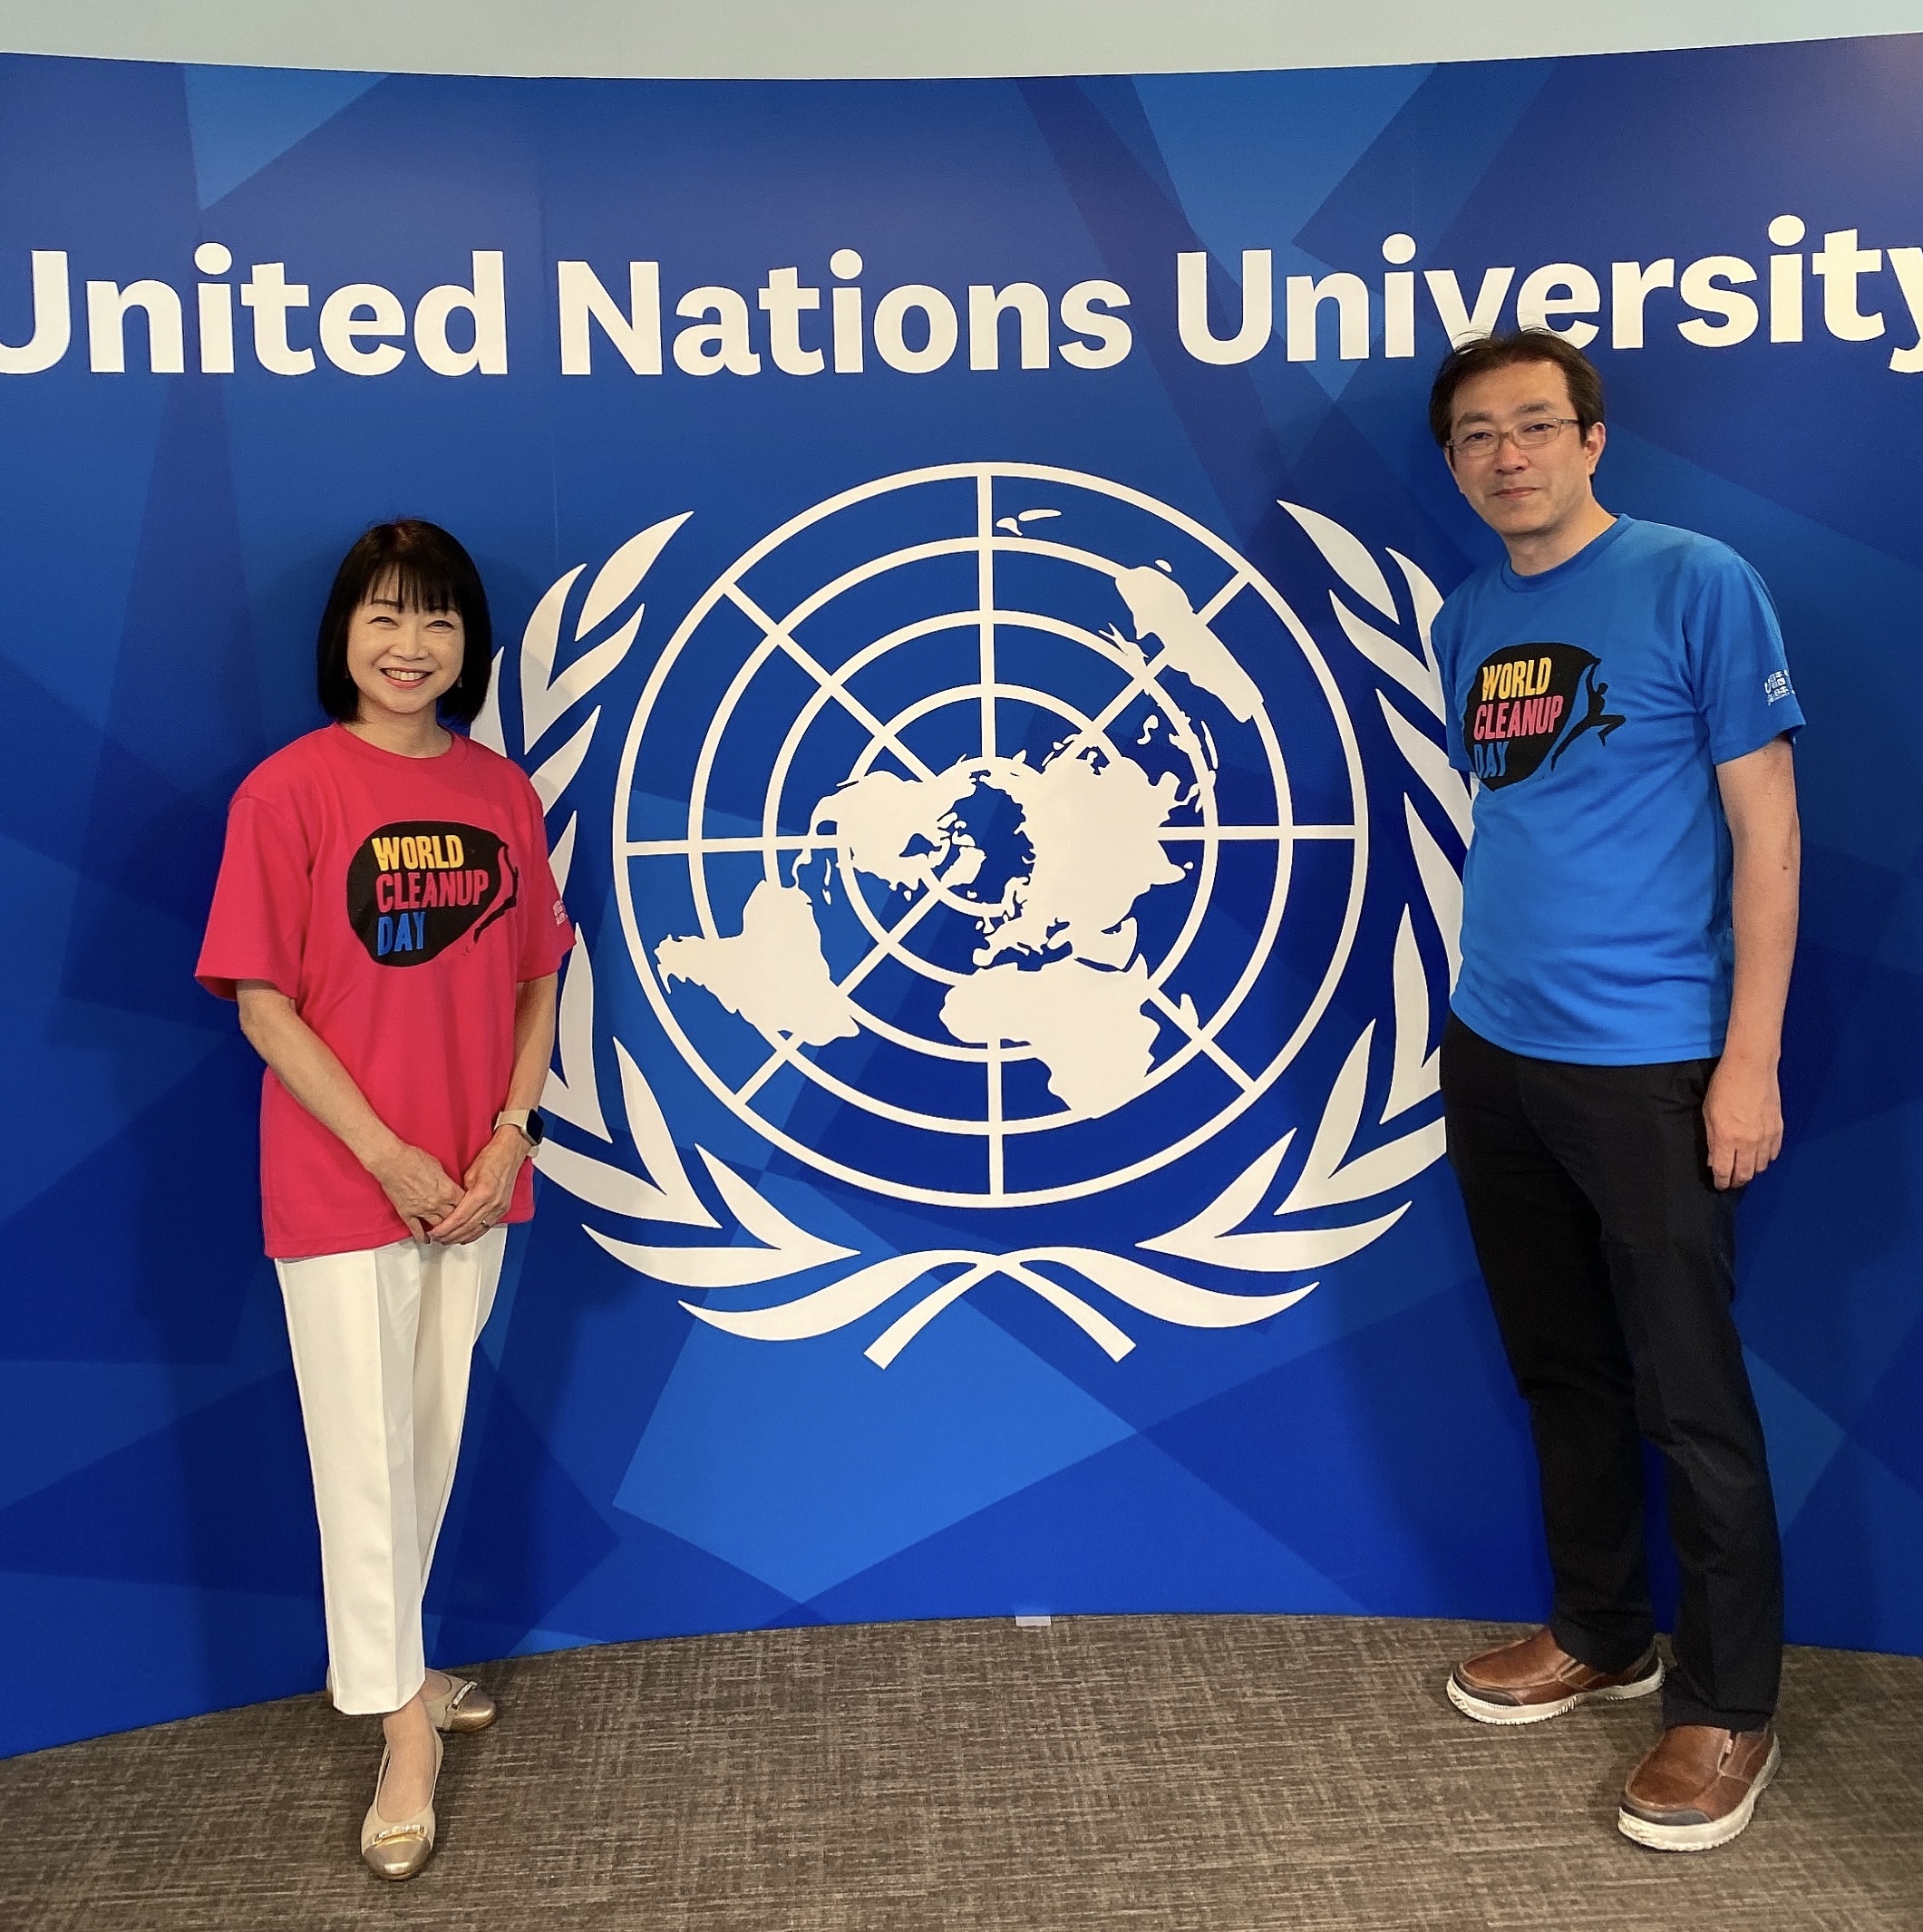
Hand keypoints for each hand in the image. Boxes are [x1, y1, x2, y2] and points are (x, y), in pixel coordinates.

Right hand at [367, 1141, 464, 1240]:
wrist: (392, 1161)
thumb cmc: (413, 1159)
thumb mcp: (438, 1166)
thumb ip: (446, 1180)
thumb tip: (448, 1185)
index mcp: (448, 1190)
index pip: (464, 1204)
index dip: (467, 1207)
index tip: (468, 1209)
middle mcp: (437, 1203)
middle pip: (453, 1218)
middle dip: (457, 1220)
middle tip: (459, 1223)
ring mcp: (422, 1210)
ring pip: (438, 1226)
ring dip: (443, 1230)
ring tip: (446, 1233)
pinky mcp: (407, 1213)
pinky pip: (416, 1229)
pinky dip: (422, 1236)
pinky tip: (426, 1240)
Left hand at [427, 1126, 528, 1244]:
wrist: (510, 1152)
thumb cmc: (492, 1157)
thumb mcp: (469, 1174)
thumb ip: (461, 1193)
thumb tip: (451, 1207)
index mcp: (482, 1193)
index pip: (459, 1218)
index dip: (445, 1228)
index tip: (435, 1232)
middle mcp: (493, 1203)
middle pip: (467, 1227)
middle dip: (450, 1236)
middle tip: (437, 1238)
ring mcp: (500, 1208)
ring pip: (477, 1230)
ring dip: (461, 1237)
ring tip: (448, 1240)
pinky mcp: (504, 1209)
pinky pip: (487, 1227)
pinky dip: (475, 1234)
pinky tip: (465, 1237)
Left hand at [1703, 1056, 1783, 1190]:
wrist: (1751, 1067)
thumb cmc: (1725, 1086)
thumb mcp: (1708, 1114)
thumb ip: (1712, 1140)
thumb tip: (1714, 1160)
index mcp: (1728, 1139)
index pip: (1725, 1171)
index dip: (1721, 1182)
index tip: (1719, 1185)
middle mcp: (1749, 1142)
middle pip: (1746, 1174)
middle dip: (1737, 1181)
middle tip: (1731, 1182)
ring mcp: (1766, 1136)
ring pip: (1762, 1166)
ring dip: (1752, 1170)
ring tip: (1744, 1169)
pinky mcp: (1778, 1129)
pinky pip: (1774, 1153)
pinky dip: (1766, 1158)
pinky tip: (1759, 1156)